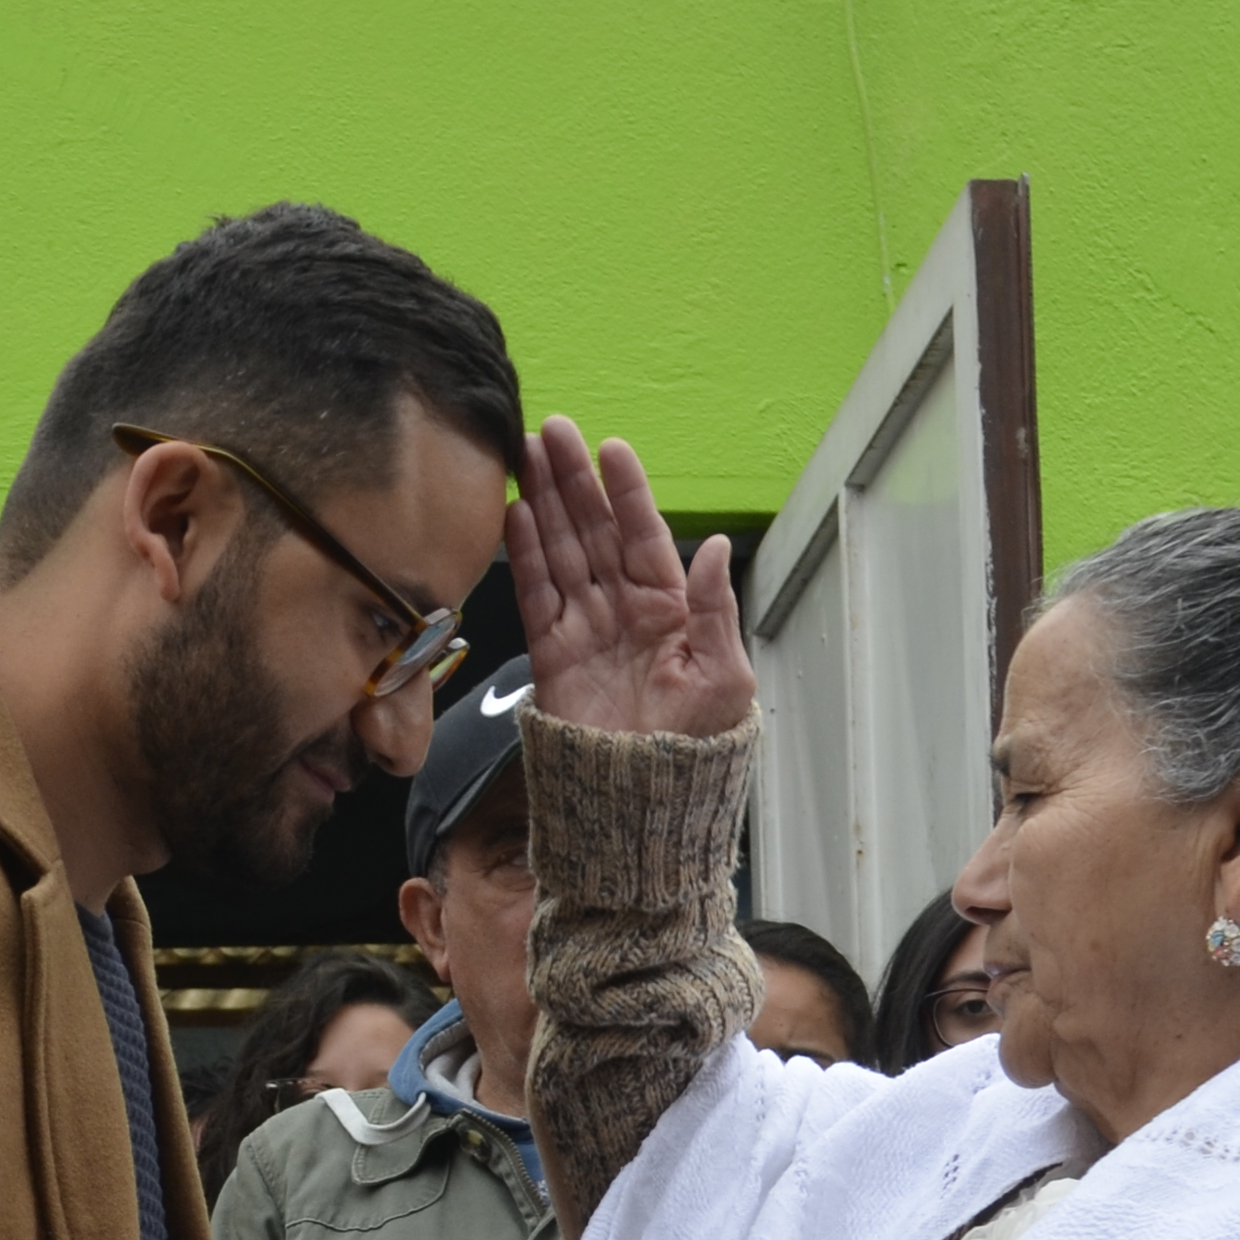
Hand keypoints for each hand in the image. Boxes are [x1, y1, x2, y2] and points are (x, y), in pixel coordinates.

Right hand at [508, 415, 754, 740]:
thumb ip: (715, 610)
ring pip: (562, 552)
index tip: (609, 449)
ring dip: (543, 504)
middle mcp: (626, 610)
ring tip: (524, 457)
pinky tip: (515, 515)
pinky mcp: (552, 656)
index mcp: (672, 609)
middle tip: (551, 432)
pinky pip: (535, 595)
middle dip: (573, 481)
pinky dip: (523, 556)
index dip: (627, 492)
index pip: (645, 536)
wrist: (645, 807)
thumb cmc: (696, 750)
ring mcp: (586, 629)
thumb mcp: (724, 678)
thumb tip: (713, 547)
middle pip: (595, 532)